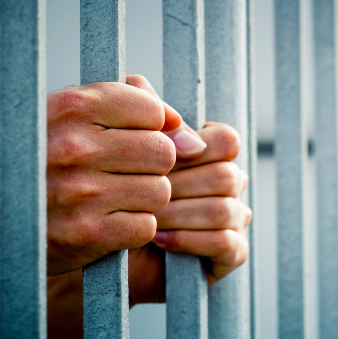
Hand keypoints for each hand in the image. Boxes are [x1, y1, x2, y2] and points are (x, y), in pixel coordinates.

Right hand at [45, 75, 206, 275]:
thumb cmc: (39, 160)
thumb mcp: (68, 116)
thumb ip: (128, 106)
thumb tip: (189, 135)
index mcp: (72, 108)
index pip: (152, 110)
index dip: (151, 128)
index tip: (129, 140)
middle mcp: (75, 148)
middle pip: (164, 152)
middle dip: (154, 165)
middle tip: (125, 173)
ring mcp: (82, 194)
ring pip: (160, 191)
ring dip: (146, 198)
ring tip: (115, 197)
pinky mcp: (89, 235)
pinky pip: (146, 225)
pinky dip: (135, 227)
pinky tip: (108, 222)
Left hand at [124, 80, 250, 301]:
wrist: (102, 252)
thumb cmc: (113, 197)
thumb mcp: (119, 153)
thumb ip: (133, 117)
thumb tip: (139, 82)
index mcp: (211, 155)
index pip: (226, 140)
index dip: (197, 146)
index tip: (159, 157)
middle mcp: (229, 186)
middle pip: (226, 175)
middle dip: (180, 186)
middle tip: (140, 193)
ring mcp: (234, 221)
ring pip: (224, 209)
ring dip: (180, 214)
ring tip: (146, 218)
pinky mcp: (231, 255)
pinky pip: (225, 242)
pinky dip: (190, 239)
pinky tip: (158, 239)